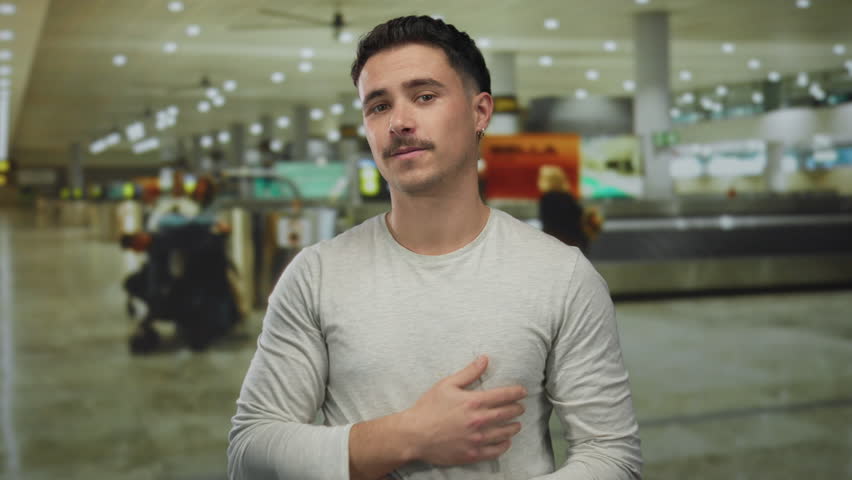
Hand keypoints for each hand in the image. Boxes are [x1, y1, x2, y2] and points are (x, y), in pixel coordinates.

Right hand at [402, 355, 526, 465]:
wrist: (414, 434)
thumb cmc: (429, 408)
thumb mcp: (447, 385)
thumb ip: (469, 372)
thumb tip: (484, 359)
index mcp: (473, 402)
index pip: (504, 396)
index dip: (516, 393)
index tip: (523, 392)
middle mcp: (479, 421)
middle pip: (507, 414)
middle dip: (517, 409)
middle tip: (520, 407)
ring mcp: (477, 439)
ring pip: (505, 433)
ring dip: (514, 427)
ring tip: (516, 424)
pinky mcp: (472, 454)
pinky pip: (496, 451)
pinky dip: (504, 445)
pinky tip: (505, 441)